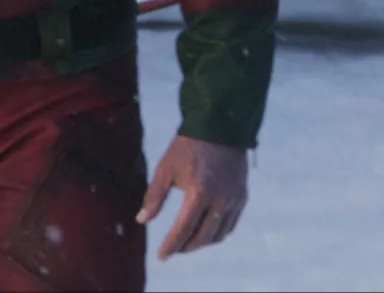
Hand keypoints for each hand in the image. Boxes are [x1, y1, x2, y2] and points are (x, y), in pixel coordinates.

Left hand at [138, 135, 249, 259]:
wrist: (220, 126)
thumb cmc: (187, 146)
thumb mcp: (165, 169)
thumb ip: (154, 197)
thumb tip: (142, 220)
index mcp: (199, 192)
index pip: (183, 229)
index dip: (171, 246)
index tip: (161, 256)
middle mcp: (220, 199)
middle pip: (202, 237)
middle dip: (185, 247)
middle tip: (173, 249)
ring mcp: (234, 199)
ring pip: (219, 234)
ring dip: (202, 242)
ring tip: (187, 241)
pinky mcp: (242, 196)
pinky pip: (230, 224)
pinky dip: (217, 233)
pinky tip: (205, 230)